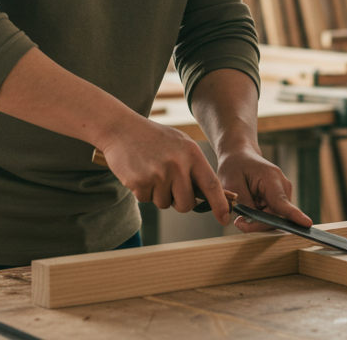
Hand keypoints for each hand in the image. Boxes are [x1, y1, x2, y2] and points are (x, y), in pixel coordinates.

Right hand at [97, 113, 232, 225]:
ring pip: (165, 203)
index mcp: (192, 153)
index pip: (212, 185)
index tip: (225, 218)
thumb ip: (195, 167)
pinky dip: (143, 191)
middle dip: (179, 203)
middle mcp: (177, 165)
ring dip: (158, 194)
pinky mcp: (139, 182)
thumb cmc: (154, 138)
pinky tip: (140, 172)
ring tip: (151, 171)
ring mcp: (158, 174)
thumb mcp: (181, 144)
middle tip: (170, 187)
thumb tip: (209, 196)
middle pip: (186, 204)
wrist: (121, 128)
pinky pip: (147, 200)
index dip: (220, 204)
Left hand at [216, 147, 312, 232]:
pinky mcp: (280, 199)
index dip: (294, 215)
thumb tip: (249, 221)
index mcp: (271, 178)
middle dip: (258, 223)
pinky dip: (259, 215)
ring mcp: (283, 193)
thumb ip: (243, 203)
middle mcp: (282, 186)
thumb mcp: (232, 183)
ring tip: (241, 208)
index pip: (282, 202)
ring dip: (257, 219)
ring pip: (273, 217)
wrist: (240, 156)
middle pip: (276, 216)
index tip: (307, 223)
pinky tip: (249, 205)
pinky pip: (271, 214)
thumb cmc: (235, 166)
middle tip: (238, 222)